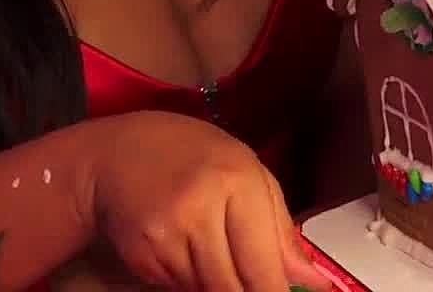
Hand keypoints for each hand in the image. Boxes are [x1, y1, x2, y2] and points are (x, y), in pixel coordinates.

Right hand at [81, 111, 330, 290]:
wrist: (118, 154)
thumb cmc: (193, 156)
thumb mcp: (249, 173)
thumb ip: (281, 229)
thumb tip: (314, 279)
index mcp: (237, 181)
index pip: (262, 262)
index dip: (274, 291)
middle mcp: (199, 210)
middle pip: (234, 286)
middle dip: (249, 291)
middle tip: (254, 279)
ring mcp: (165, 236)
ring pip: (207, 290)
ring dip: (220, 282)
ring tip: (217, 248)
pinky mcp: (142, 256)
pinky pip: (178, 286)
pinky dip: (191, 279)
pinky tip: (188, 249)